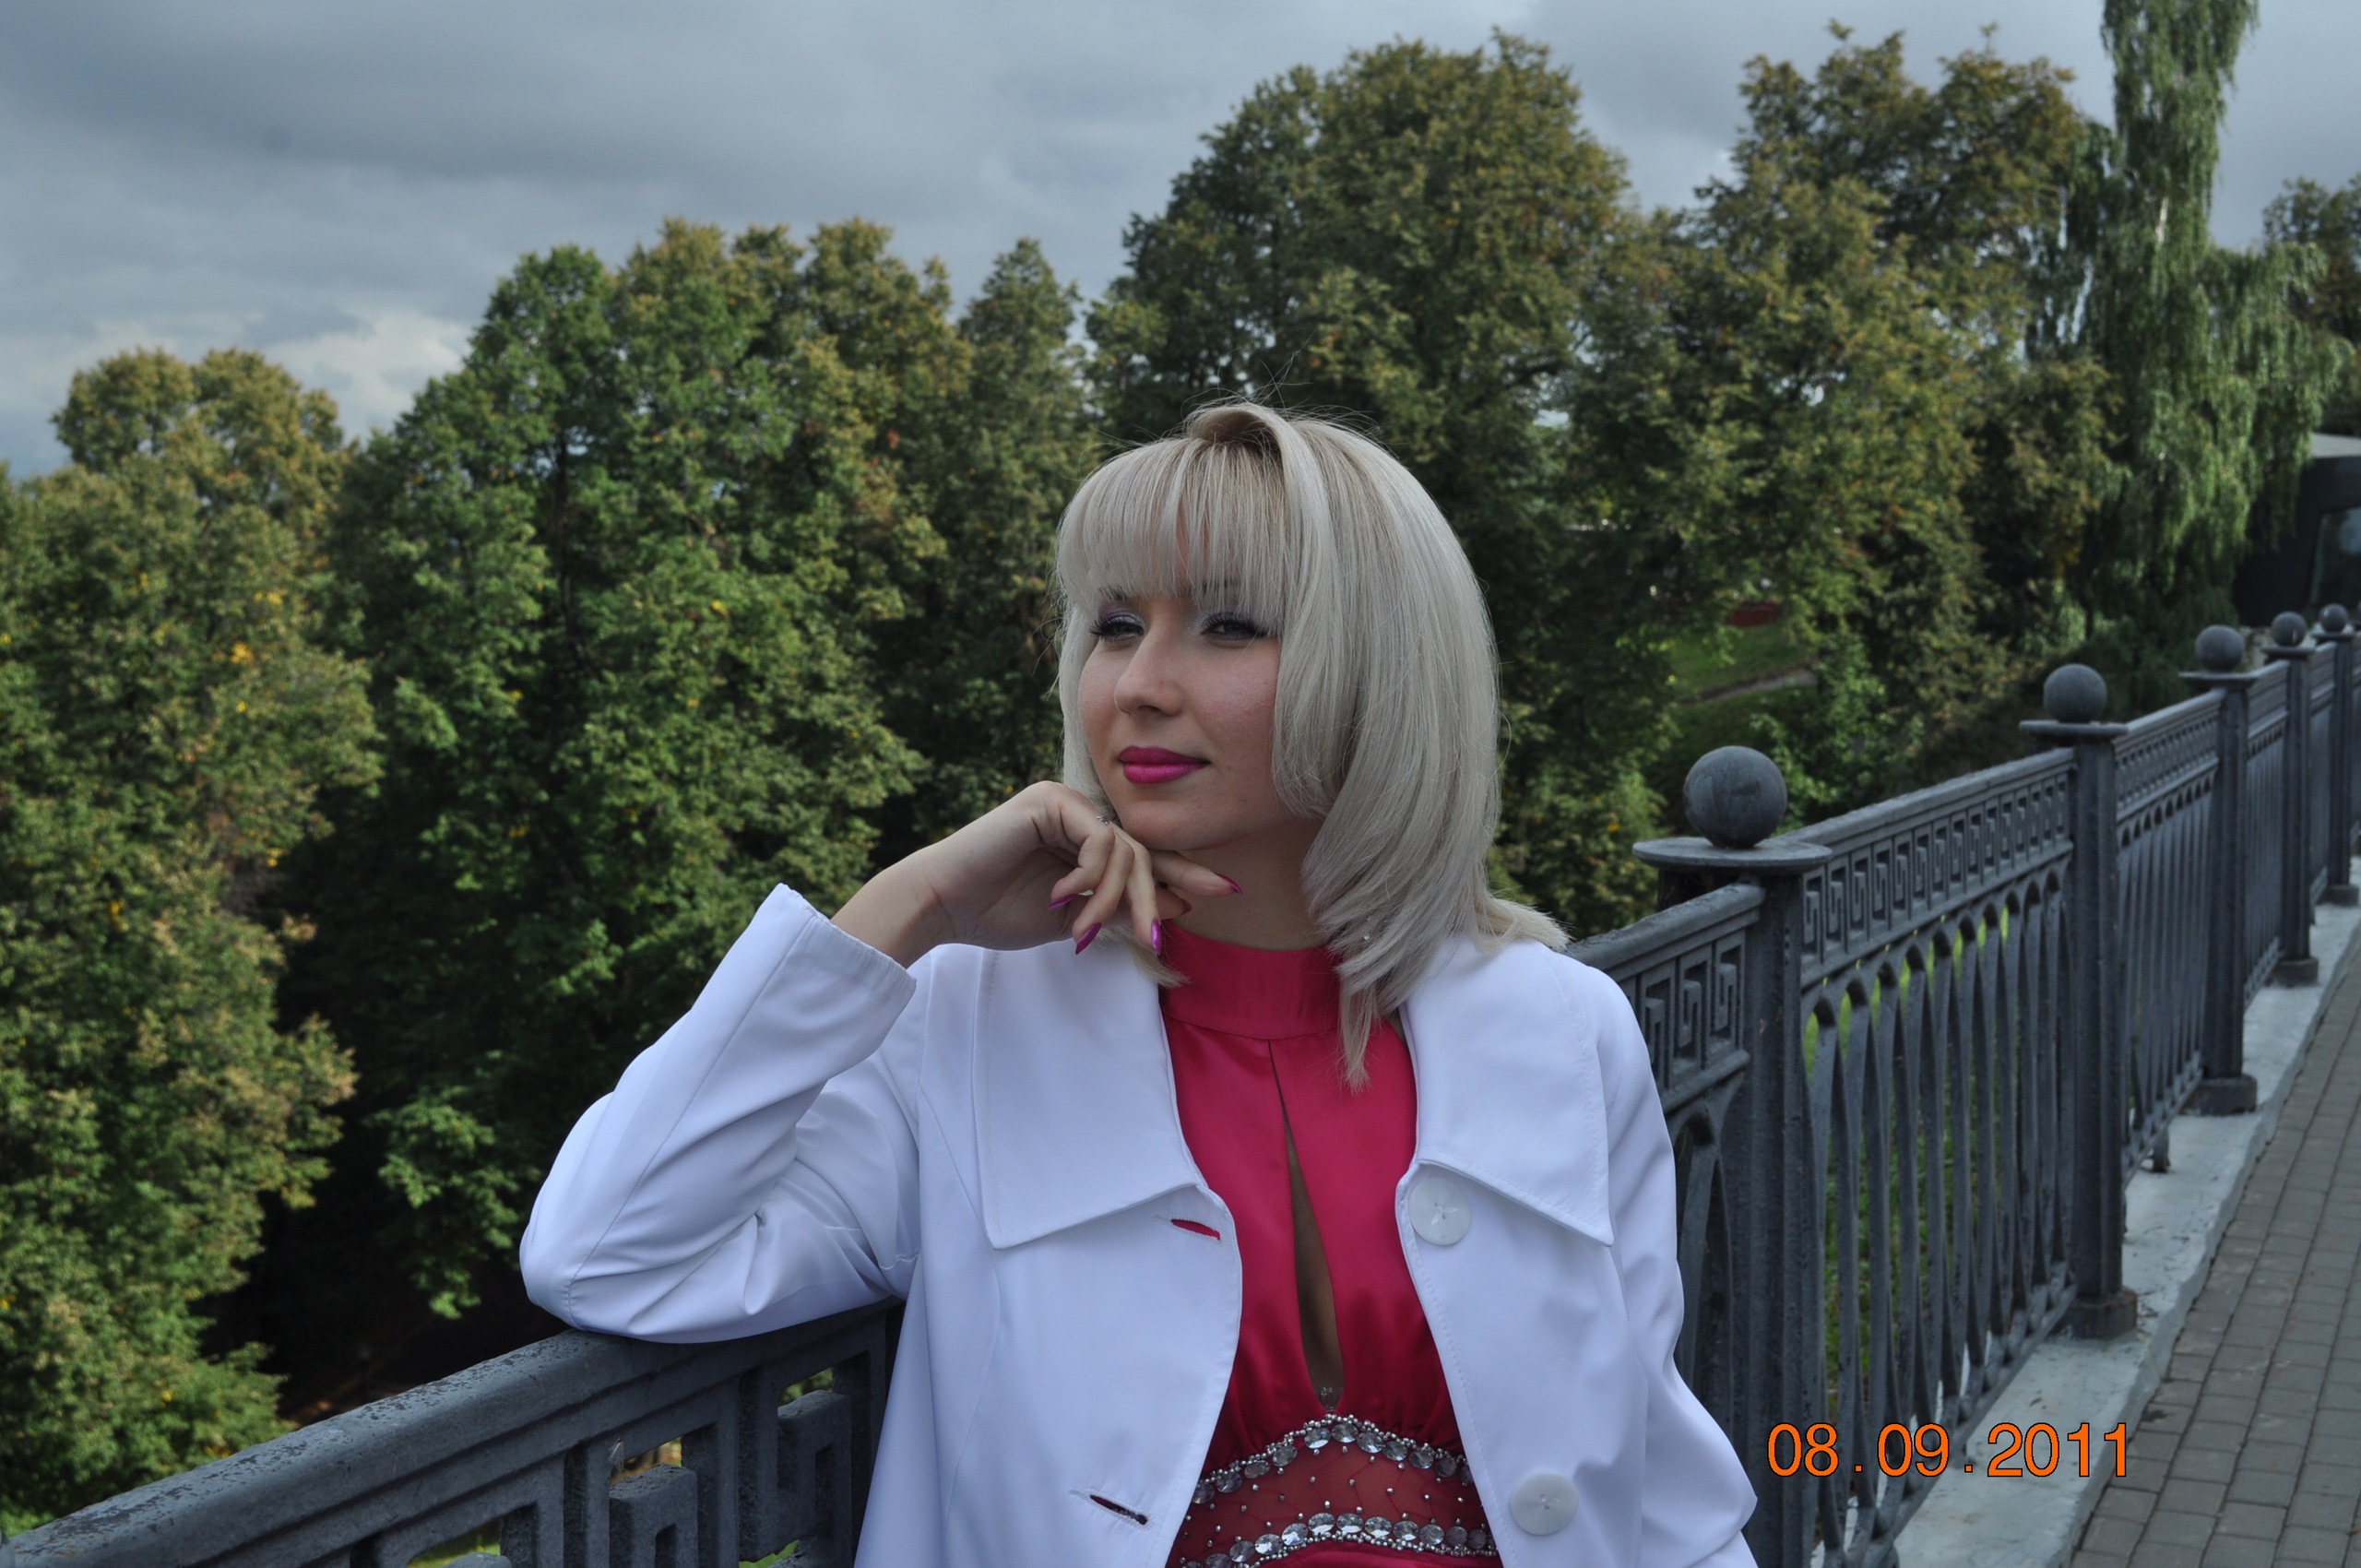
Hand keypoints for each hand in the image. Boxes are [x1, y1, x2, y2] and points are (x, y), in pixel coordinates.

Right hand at [831, 781, 1238, 965]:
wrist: (945, 907)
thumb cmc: (999, 913)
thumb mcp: (1075, 917)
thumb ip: (1121, 907)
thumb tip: (1181, 902)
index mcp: (1084, 838)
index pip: (1143, 853)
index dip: (1183, 871)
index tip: (1224, 889)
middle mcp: (1078, 812)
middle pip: (1141, 850)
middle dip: (1153, 895)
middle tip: (1159, 934)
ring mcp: (1064, 802)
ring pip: (1124, 849)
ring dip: (1111, 896)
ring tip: (1083, 928)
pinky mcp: (1049, 799)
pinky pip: (1099, 837)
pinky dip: (1090, 873)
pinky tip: (1064, 895)